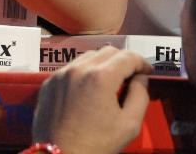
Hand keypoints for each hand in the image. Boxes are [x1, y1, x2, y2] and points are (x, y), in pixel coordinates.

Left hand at [32, 46, 151, 153]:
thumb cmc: (96, 145)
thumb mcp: (129, 125)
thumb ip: (140, 95)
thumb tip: (140, 78)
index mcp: (101, 77)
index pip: (128, 57)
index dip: (142, 63)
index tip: (147, 73)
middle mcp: (79, 68)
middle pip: (108, 51)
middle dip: (123, 61)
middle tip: (130, 77)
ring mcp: (61, 74)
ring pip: (88, 57)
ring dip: (103, 64)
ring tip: (109, 83)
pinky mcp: (48, 83)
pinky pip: (71, 69)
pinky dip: (84, 73)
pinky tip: (87, 90)